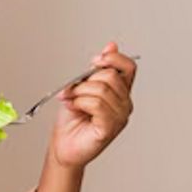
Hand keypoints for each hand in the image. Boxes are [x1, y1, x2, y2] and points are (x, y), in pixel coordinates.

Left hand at [48, 42, 136, 168]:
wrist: (63, 145)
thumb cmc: (72, 119)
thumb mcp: (82, 86)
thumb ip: (97, 69)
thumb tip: (111, 45)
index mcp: (121, 92)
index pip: (129, 67)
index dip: (112, 59)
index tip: (94, 61)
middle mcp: (125, 104)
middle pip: (111, 76)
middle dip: (86, 80)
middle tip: (72, 90)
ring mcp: (120, 117)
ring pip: (101, 89)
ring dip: (79, 93)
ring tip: (71, 102)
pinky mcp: (110, 128)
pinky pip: (97, 105)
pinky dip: (80, 103)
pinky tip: (75, 109)